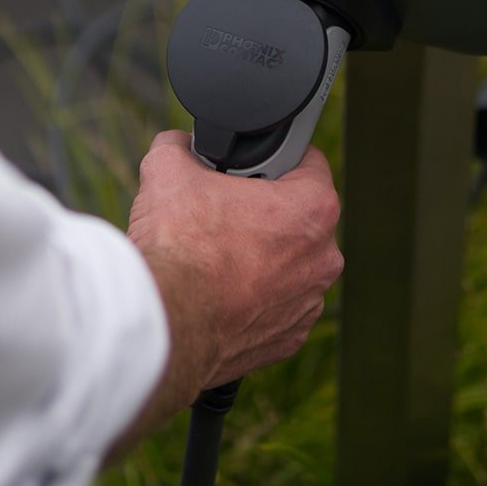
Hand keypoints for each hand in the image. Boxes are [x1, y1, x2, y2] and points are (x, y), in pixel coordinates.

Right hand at [128, 130, 342, 396]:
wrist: (163, 325)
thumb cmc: (178, 246)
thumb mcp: (170, 168)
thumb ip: (180, 145)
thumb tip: (179, 145)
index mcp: (313, 208)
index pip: (306, 161)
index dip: (271, 157)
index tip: (248, 167)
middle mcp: (323, 257)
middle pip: (296, 216)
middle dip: (263, 211)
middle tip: (222, 211)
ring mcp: (307, 303)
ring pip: (287, 263)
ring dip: (259, 257)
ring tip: (216, 255)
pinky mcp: (288, 341)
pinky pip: (275, 306)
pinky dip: (252, 299)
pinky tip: (218, 292)